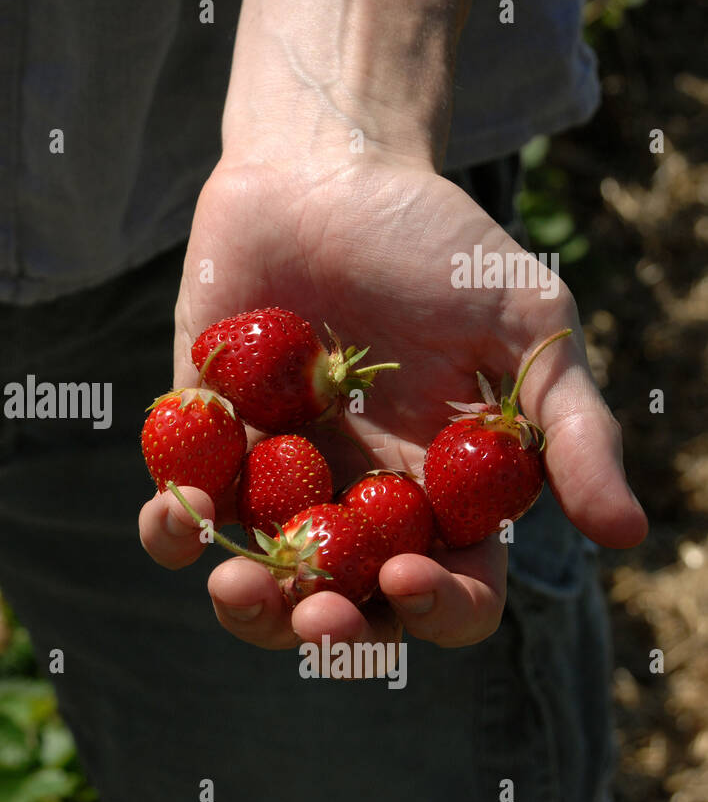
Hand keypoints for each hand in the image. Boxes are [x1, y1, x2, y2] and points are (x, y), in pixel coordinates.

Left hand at [140, 155, 646, 650]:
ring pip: (260, 580)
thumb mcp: (523, 320)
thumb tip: (628, 533)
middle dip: (329, 628)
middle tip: (313, 617)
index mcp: (441, 494)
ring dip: (246, 604)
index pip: (450, 588)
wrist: (324, 173)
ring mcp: (277, 479)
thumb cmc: (435, 245)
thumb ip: (567, 423)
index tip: (408, 572)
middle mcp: (358, 503)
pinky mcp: (204, 445)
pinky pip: (183, 509)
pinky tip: (177, 516)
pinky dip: (174, 528)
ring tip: (234, 585)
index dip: (436, 605)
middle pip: (347, 606)